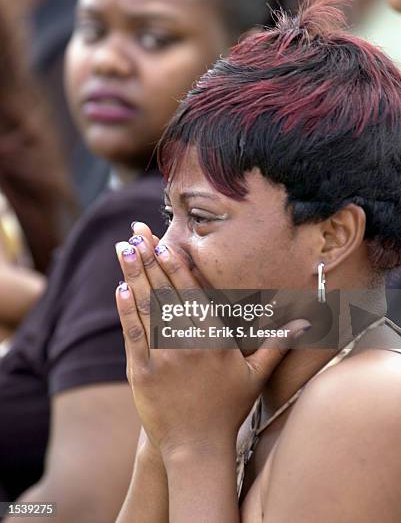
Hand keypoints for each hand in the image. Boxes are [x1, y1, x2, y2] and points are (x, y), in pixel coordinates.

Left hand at [115, 225, 308, 459]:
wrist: (197, 448)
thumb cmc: (229, 409)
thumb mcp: (256, 375)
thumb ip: (277, 343)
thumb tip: (306, 323)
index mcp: (214, 339)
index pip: (193, 294)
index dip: (177, 266)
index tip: (165, 243)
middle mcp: (188, 343)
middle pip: (166, 292)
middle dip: (149, 259)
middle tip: (136, 234)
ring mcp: (163, 356)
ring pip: (147, 308)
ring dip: (133, 275)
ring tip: (123, 250)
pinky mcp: (142, 372)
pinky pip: (133, 335)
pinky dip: (126, 311)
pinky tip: (121, 289)